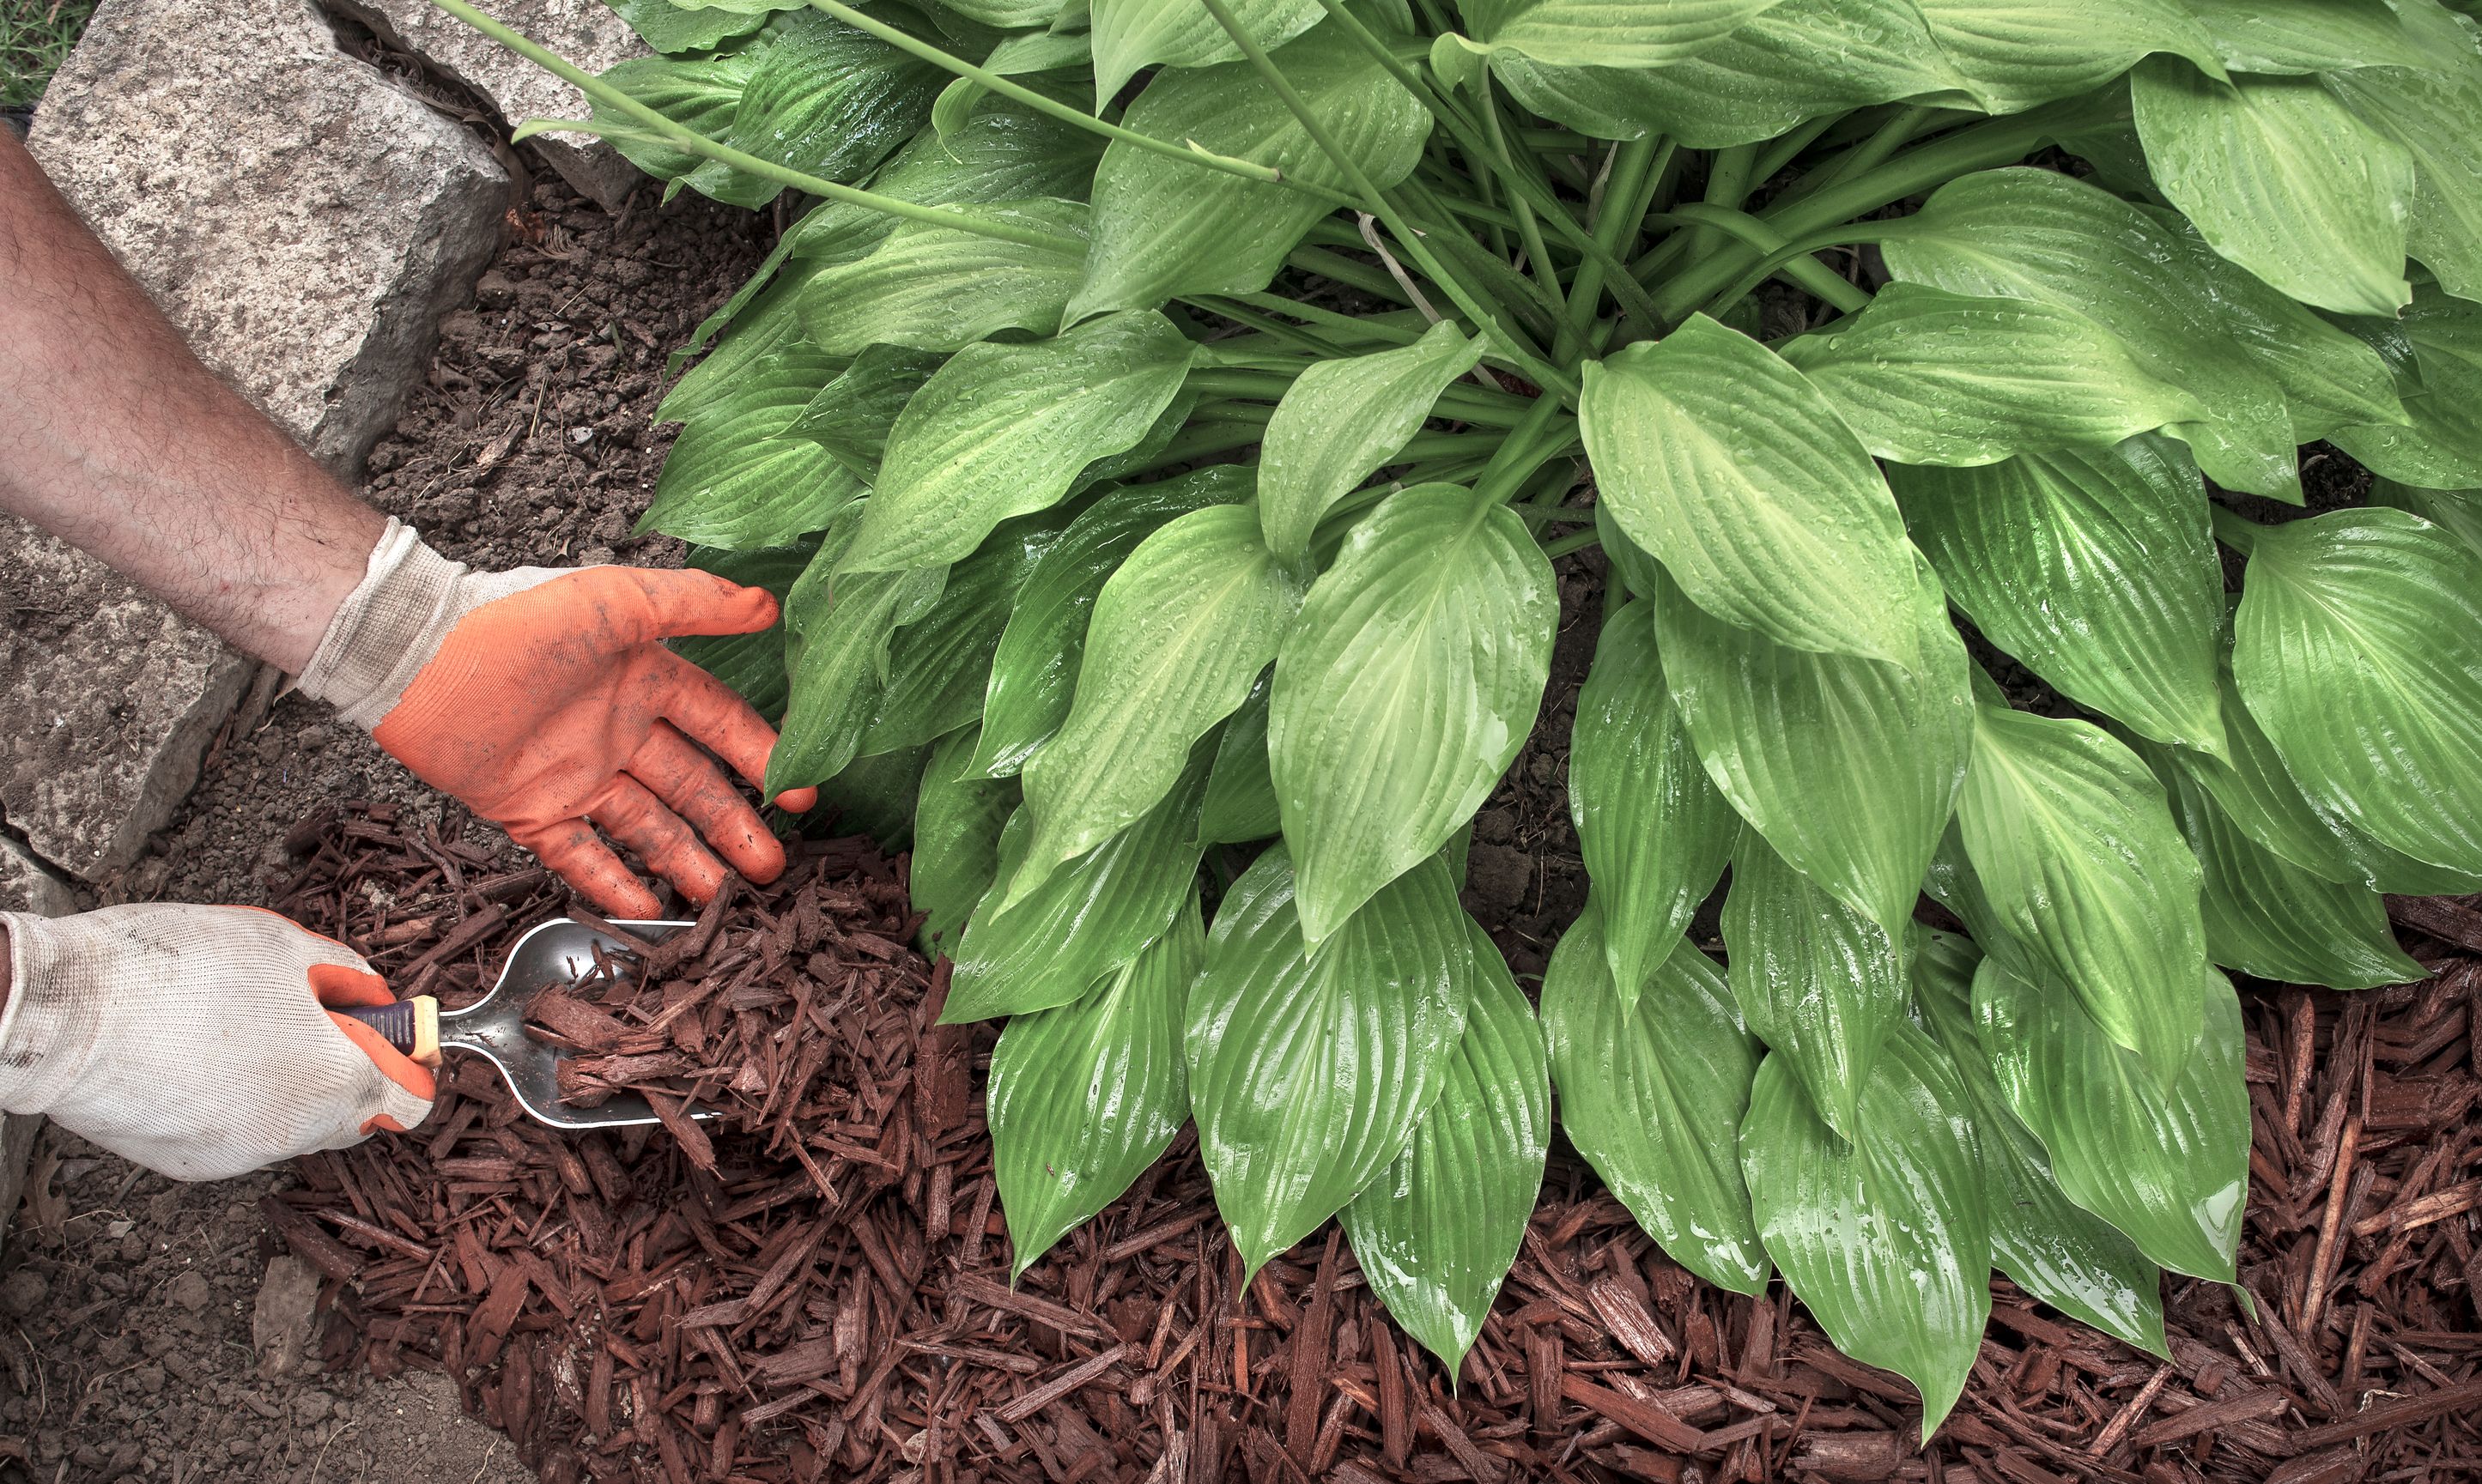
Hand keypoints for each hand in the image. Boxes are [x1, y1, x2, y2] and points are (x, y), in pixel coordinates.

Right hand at [0, 906, 433, 1180]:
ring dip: (285, 1083)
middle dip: (345, 1071)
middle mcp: (294, 1134)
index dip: (404, 1063)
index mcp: (335, 1082)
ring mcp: (238, 1156)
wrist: (64, 1014)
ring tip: (240, 1027)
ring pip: (291, 1123)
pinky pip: (236, 1133)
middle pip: (351, 1114)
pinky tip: (200, 1057)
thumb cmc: (175, 972)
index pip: (411, 1102)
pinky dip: (234, 1101)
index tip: (386, 1034)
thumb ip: (348, 977)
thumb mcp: (286, 948)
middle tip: (312, 1019)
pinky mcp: (188, 1164)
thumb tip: (371, 995)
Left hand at [298, 523, 817, 916]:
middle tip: (772, 868)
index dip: (761, 756)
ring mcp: (577, 775)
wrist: (418, 662)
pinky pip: (581, 856)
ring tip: (725, 899)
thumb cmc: (516, 623)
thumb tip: (767, 605)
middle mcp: (618, 731)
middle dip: (735, 826)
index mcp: (643, 680)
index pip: (718, 724)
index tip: (800, 793)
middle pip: (692, 787)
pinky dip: (613, 884)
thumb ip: (693, 603)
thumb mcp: (614, 602)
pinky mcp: (532, 812)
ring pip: (647, 828)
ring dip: (687, 861)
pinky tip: (647, 910)